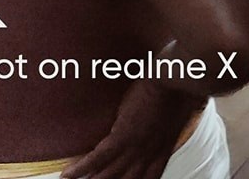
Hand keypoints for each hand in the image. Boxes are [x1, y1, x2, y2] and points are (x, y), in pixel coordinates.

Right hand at [63, 80, 202, 178]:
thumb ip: (169, 125)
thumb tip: (167, 121)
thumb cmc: (183, 89)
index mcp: (163, 150)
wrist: (180, 78)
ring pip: (108, 175)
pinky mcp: (122, 136)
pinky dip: (80, 168)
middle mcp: (148, 155)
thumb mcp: (180, 114)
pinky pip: (97, 159)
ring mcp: (135, 147)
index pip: (150, 178)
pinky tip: (66, 174)